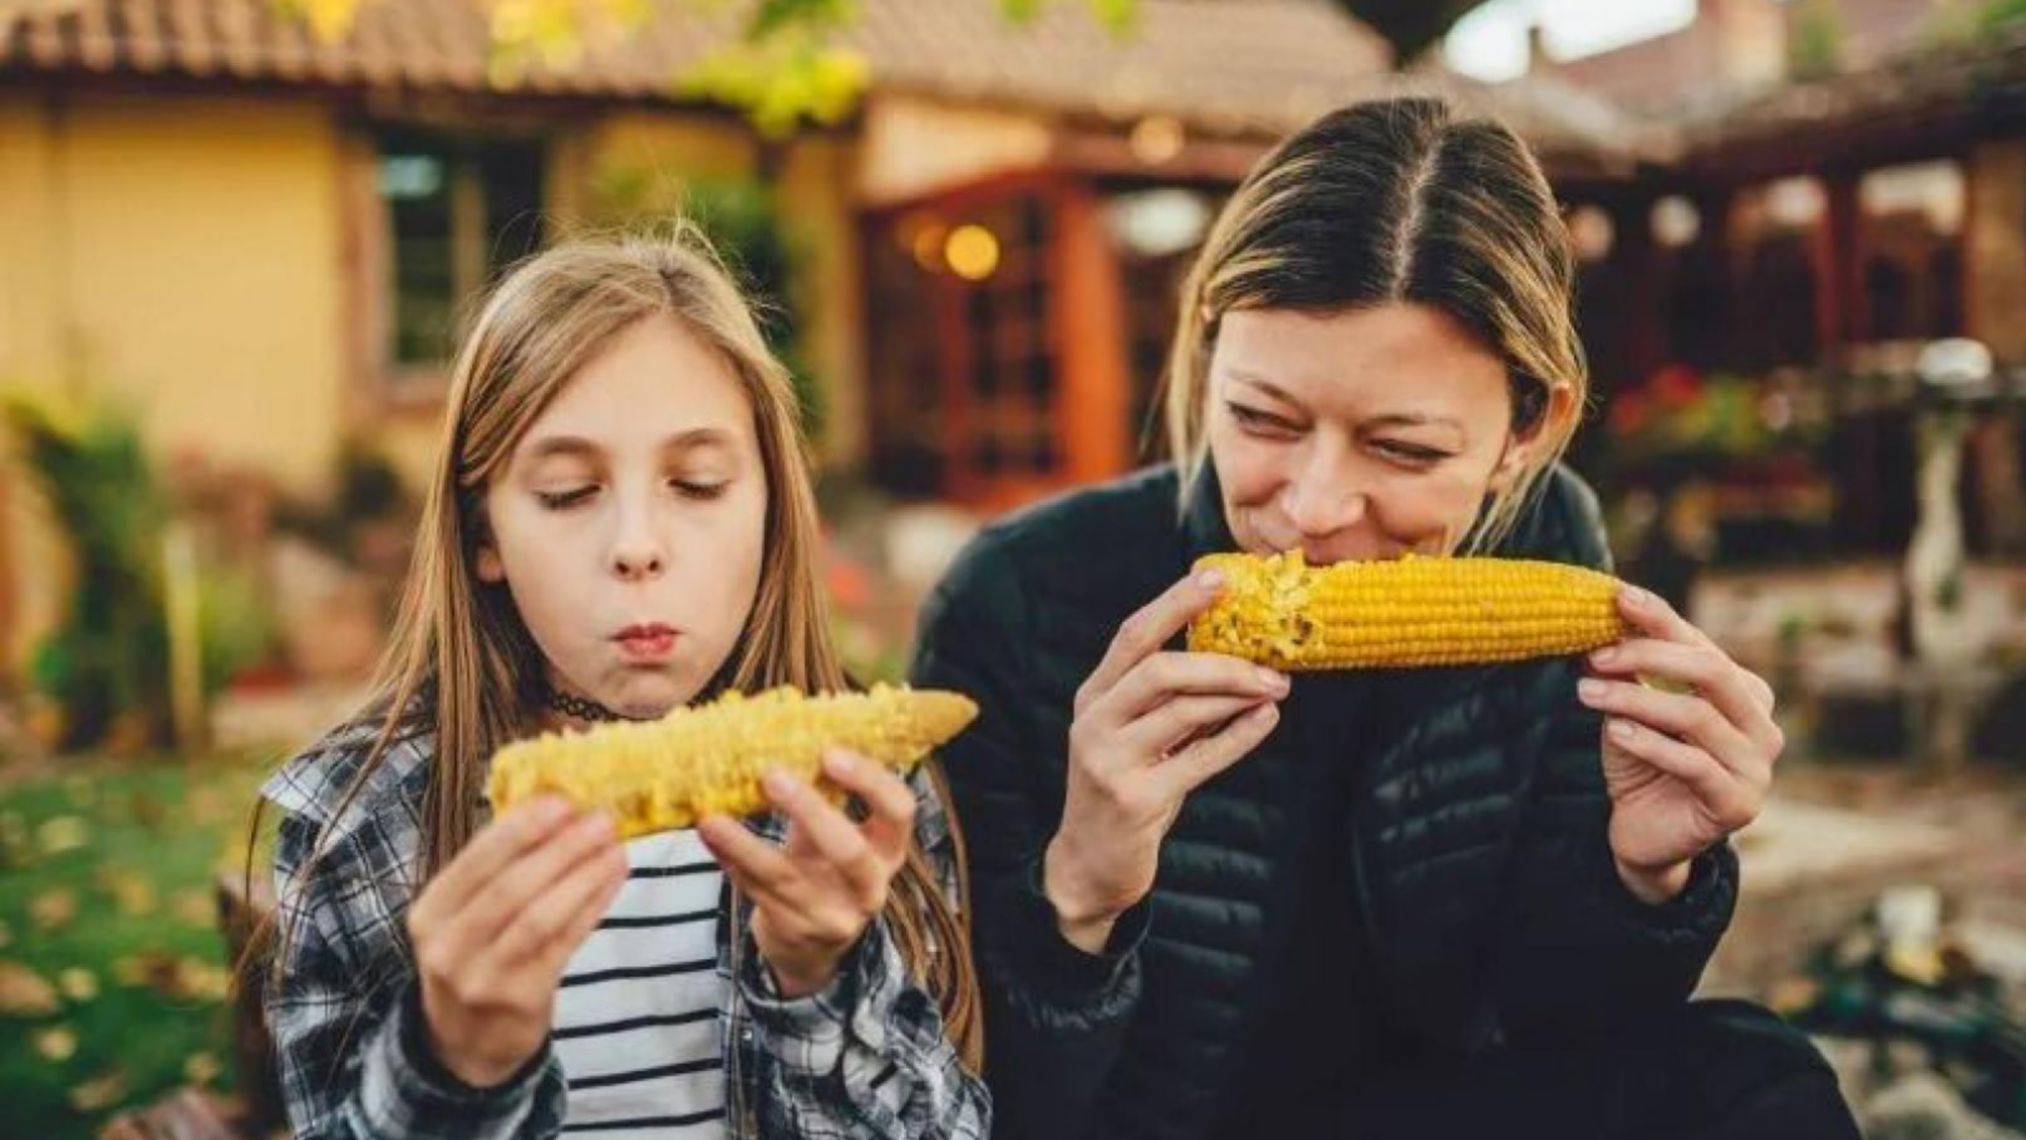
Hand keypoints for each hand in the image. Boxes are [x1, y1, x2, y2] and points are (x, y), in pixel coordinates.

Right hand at [407, 797, 628, 1086]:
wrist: (465, 1043)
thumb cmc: (474, 957)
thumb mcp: (462, 916)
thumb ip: (494, 868)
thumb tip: (552, 805)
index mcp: (430, 913)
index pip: (475, 861)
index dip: (519, 828)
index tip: (560, 799)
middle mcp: (449, 947)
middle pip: (510, 888)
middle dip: (560, 849)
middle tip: (601, 819)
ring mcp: (483, 977)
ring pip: (540, 918)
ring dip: (583, 877)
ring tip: (615, 846)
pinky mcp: (522, 999)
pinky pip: (564, 944)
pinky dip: (592, 906)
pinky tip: (613, 879)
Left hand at [696, 749, 913, 998]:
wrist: (812, 945)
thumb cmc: (825, 868)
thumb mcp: (834, 833)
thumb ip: (822, 794)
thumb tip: (781, 729)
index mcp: (888, 849)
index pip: (900, 810)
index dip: (870, 781)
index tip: (830, 751)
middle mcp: (869, 886)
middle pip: (850, 851)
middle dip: (811, 810)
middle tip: (771, 773)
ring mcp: (832, 916)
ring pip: (787, 878)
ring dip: (745, 845)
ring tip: (711, 818)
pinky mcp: (794, 931)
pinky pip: (756, 892)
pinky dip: (729, 861)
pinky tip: (709, 837)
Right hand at [1046, 566, 1288, 951]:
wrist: (1091, 863)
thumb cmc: (1125, 786)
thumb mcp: (1135, 734)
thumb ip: (1168, 698)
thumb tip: (1236, 651)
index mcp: (1093, 696)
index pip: (1133, 635)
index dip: (1176, 603)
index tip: (1218, 577)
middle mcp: (1094, 722)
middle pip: (1160, 670)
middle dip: (1221, 661)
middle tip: (1271, 664)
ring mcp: (1110, 762)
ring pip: (1182, 712)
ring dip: (1236, 696)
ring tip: (1275, 689)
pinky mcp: (1135, 799)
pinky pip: (1198, 760)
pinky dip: (1238, 737)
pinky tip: (1266, 719)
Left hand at [1579, 585, 1782, 903]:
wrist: (1644, 833)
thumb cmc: (1642, 762)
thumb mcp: (1633, 708)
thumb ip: (1630, 670)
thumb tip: (1602, 618)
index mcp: (1745, 693)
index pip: (1702, 645)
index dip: (1660, 620)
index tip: (1618, 598)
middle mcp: (1762, 725)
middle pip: (1710, 672)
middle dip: (1648, 656)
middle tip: (1595, 655)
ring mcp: (1757, 767)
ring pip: (1696, 716)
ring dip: (1635, 699)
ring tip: (1586, 693)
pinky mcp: (1738, 803)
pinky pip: (1693, 763)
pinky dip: (1649, 743)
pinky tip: (1614, 731)